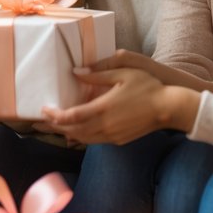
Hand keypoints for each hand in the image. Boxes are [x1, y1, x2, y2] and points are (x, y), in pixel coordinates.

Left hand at [41, 66, 172, 144]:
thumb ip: (97, 73)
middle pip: (73, 130)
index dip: (55, 115)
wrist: (169, 108)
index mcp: (103, 108)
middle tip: (43, 120)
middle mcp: (105, 126)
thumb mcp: (123, 73)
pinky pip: (95, 140)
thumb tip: (75, 71)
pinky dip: (82, 136)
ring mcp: (113, 135)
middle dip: (57, 126)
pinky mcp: (119, 140)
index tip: (44, 110)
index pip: (71, 116)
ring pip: (83, 138)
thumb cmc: (147, 86)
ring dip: (68, 132)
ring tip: (57, 125)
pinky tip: (78, 129)